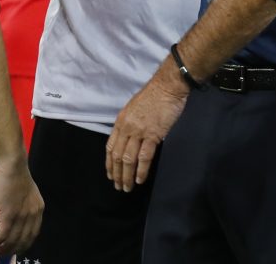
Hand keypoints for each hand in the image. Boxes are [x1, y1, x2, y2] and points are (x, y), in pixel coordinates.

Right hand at [0, 156, 43, 257]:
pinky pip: (2, 235)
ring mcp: (21, 216)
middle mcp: (32, 215)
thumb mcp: (27, 193)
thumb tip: (16, 218)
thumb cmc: (16, 174)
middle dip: (11, 250)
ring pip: (11, 240)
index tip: (14, 249)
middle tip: (0, 254)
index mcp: (38, 209)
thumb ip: (25, 206)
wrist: (12, 164)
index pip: (33, 234)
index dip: (23, 245)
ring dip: (0, 249)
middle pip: (23, 240)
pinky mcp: (9, 215)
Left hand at [105, 67, 187, 191]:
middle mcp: (126, 128)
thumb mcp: (132, 109)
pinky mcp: (152, 135)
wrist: (166, 87)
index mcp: (120, 121)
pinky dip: (141, 170)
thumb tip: (127, 139)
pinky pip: (144, 157)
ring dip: (127, 175)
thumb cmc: (152, 96)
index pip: (110, 147)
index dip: (109, 163)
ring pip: (128, 159)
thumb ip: (128, 124)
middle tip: (118, 186)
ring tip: (127, 188)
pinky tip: (140, 179)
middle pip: (117, 155)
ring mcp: (139, 132)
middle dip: (116, 173)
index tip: (110, 174)